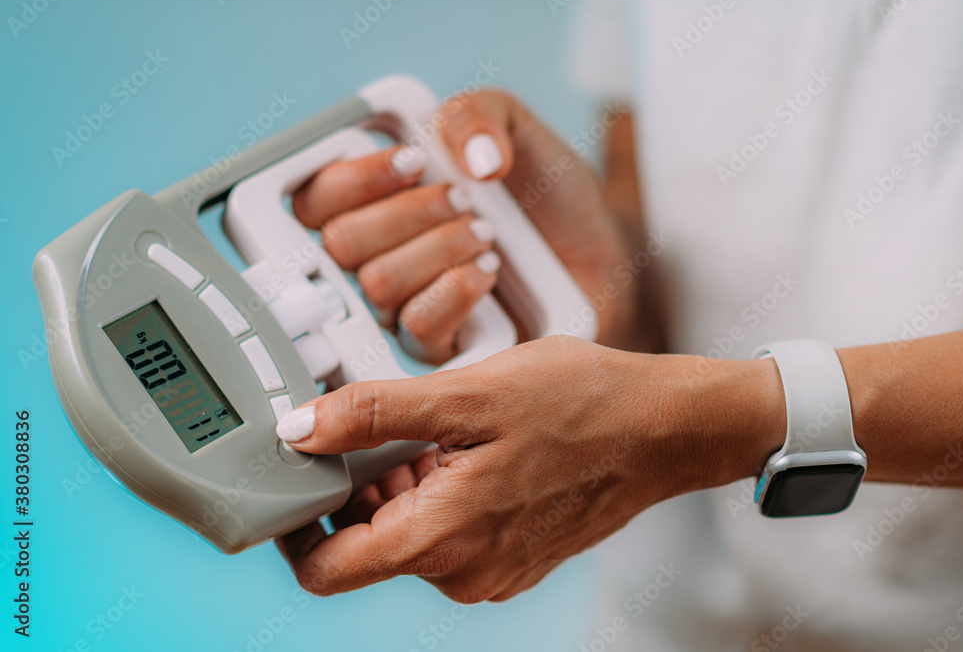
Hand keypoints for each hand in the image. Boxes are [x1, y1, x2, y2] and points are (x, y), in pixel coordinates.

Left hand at [275, 337, 784, 600]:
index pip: (324, 568)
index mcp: (441, 538)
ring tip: (437, 430)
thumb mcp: (468, 393)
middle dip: (356, 489)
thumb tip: (300, 429)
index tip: (293, 477)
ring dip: (401, 487)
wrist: (666, 429)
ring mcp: (491, 570)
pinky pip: (448, 536)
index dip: (293, 525)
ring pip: (407, 538)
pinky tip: (468, 448)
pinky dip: (438, 495)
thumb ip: (375, 414)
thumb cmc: (583, 405)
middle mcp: (463, 572)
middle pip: (366, 546)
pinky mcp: (513, 559)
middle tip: (381, 427)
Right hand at [291, 90, 636, 362]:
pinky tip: (488, 272)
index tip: (413, 161)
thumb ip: (476, 114)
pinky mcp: (437, 346)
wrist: (599, 252)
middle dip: (409, 213)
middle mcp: (378, 254)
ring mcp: (404, 304)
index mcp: (374, 200)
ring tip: (486, 234)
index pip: (316, 198)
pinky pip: (417, 326)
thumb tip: (467, 157)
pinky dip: (455, 290)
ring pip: (377, 284)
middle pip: (340, 244)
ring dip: (438, 249)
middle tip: (465, 201)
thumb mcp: (514, 127)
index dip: (354, 179)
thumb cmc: (546, 194)